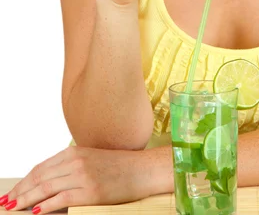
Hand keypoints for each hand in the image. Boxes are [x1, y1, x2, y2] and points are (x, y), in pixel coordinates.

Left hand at [2, 145, 151, 212]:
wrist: (142, 170)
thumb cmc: (119, 167)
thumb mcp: (91, 161)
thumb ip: (70, 168)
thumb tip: (47, 186)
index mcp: (74, 152)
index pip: (41, 167)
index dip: (24, 181)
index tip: (13, 192)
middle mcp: (76, 160)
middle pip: (40, 177)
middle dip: (20, 191)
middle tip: (6, 203)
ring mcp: (83, 175)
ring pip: (46, 187)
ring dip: (27, 199)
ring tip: (14, 208)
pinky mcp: (91, 191)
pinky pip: (62, 198)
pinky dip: (46, 205)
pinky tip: (37, 211)